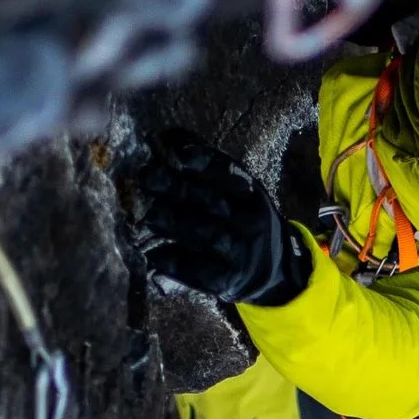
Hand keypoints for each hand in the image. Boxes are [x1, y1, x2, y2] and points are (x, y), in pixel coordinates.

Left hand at [128, 128, 308, 305]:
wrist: (272, 271)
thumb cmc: (242, 222)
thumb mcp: (239, 195)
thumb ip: (209, 172)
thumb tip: (168, 138)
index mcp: (251, 194)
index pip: (228, 172)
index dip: (205, 161)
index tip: (180, 153)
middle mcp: (249, 220)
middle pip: (210, 200)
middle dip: (175, 187)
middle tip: (146, 177)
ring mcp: (240, 251)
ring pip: (204, 233)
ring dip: (173, 222)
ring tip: (149, 216)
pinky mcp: (227, 279)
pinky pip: (197, 270)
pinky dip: (173, 262)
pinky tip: (153, 255)